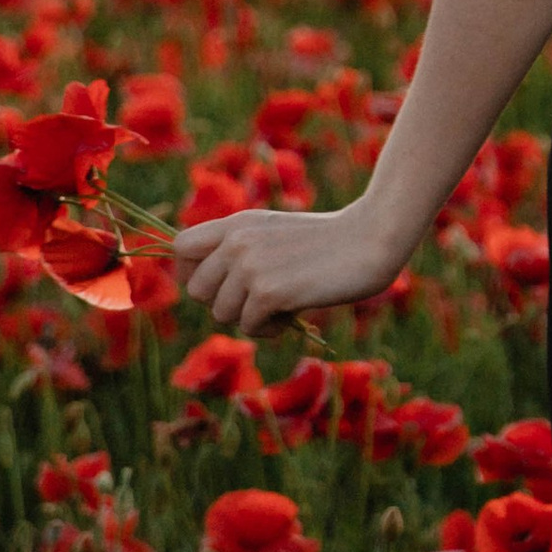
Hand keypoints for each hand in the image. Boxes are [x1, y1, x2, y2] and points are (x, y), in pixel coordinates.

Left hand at [170, 198, 406, 336]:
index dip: (190, 272)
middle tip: (258, 300)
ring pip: (221, 313)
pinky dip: (271, 328)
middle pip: (196, 291)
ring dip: (250, 318)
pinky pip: (249, 327)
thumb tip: (206, 286)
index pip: (180, 247)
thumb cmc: (329, 241)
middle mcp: (238, 241)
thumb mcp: (275, 233)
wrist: (371, 239)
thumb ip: (241, 249)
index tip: (218, 285)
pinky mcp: (269, 292)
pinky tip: (296, 310)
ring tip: (283, 305)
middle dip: (224, 303)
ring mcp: (251, 266)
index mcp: (237, 223)